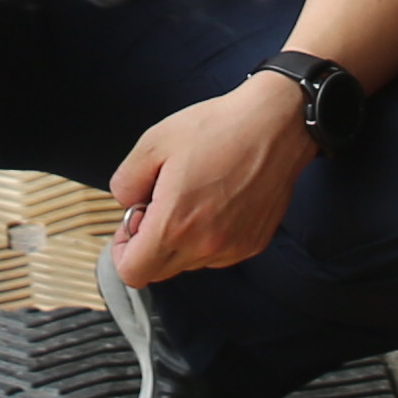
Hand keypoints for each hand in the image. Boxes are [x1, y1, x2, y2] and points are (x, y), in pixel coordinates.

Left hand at [112, 73, 311, 284]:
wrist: (275, 125)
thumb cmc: (218, 129)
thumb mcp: (152, 144)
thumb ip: (125, 183)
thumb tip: (128, 205)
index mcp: (175, 224)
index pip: (133, 272)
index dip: (122, 251)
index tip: (131, 227)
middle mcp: (206, 245)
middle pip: (159, 271)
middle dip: (149, 245)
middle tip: (159, 205)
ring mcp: (233, 248)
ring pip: (189, 262)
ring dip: (180, 240)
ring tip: (192, 196)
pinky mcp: (253, 243)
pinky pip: (218, 254)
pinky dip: (208, 236)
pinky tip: (216, 200)